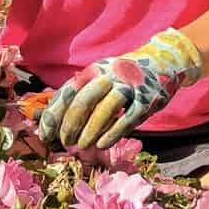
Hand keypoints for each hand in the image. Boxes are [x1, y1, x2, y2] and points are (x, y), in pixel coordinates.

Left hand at [36, 29, 201, 150]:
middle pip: (84, 99)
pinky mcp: (148, 99)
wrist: (164, 62)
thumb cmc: (123, 77)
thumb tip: (43, 119)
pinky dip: (114, 133)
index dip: (54, 115)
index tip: (46, 136)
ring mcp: (130, 86)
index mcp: (94, 70)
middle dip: (71, 124)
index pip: (67, 92)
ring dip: (90, 130)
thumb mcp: (99, 78)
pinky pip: (129, 118)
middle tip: (66, 142)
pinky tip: (102, 145)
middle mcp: (110, 75)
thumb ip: (76, 95)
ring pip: (106, 109)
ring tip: (82, 146)